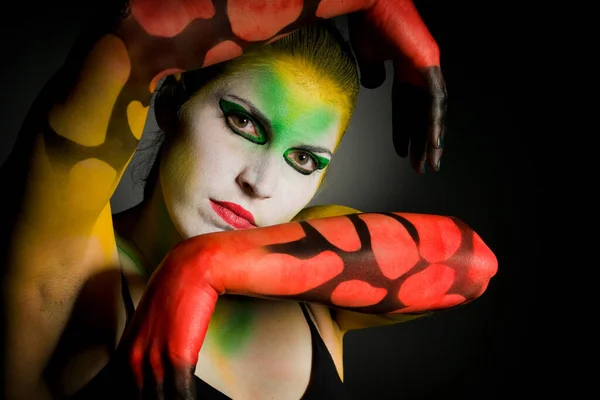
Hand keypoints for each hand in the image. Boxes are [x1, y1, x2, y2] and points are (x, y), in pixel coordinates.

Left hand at [116, 238, 219, 399]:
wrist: (190, 270)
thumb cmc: (174, 288)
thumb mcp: (151, 319)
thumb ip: (149, 342)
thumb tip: (158, 359)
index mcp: (128, 350)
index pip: (128, 388)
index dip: (141, 394)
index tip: (154, 395)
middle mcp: (136, 357)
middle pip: (144, 396)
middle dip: (156, 399)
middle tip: (169, 398)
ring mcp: (156, 359)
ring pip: (160, 399)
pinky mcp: (178, 358)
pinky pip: (181, 393)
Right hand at [348, 0, 446, 172]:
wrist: (369, 1)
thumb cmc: (367, 22)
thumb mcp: (368, 57)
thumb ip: (372, 73)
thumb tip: (373, 85)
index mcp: (405, 70)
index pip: (406, 108)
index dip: (403, 131)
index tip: (402, 153)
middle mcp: (421, 71)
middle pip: (422, 114)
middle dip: (421, 142)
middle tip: (422, 167)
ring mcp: (428, 67)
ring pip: (433, 112)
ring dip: (431, 140)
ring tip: (430, 164)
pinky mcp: (429, 64)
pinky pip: (435, 100)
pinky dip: (434, 123)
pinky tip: (434, 143)